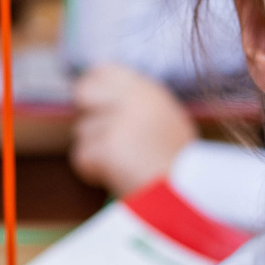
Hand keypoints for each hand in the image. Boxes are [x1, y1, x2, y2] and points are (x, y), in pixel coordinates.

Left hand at [69, 63, 197, 195]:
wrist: (183, 194)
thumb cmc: (177, 165)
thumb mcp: (166, 120)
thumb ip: (137, 106)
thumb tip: (102, 104)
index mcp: (149, 90)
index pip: (104, 69)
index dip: (92, 87)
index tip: (93, 106)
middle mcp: (133, 98)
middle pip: (83, 91)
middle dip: (86, 115)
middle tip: (99, 137)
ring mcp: (118, 121)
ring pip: (82, 131)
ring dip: (94, 151)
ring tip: (124, 165)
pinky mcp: (106, 146)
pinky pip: (82, 157)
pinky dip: (93, 171)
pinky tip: (117, 176)